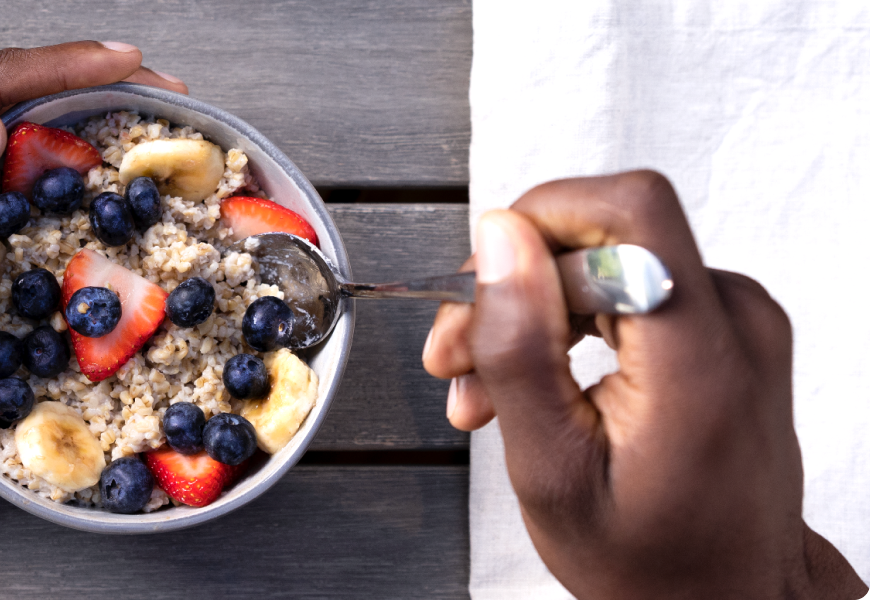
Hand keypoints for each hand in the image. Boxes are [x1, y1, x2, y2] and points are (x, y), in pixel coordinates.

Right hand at [422, 171, 865, 597]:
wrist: (726, 593)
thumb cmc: (653, 558)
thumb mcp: (553, 470)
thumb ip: (520, 350)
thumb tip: (502, 241)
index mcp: (699, 359)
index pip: (630, 213)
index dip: (542, 220)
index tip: (487, 279)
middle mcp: (733, 320)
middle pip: (602, 236)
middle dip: (512, 286)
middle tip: (457, 354)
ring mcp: (732, 319)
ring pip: (604, 260)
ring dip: (530, 312)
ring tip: (486, 386)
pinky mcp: (718, 325)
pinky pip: (626, 285)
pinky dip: (566, 324)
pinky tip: (533, 378)